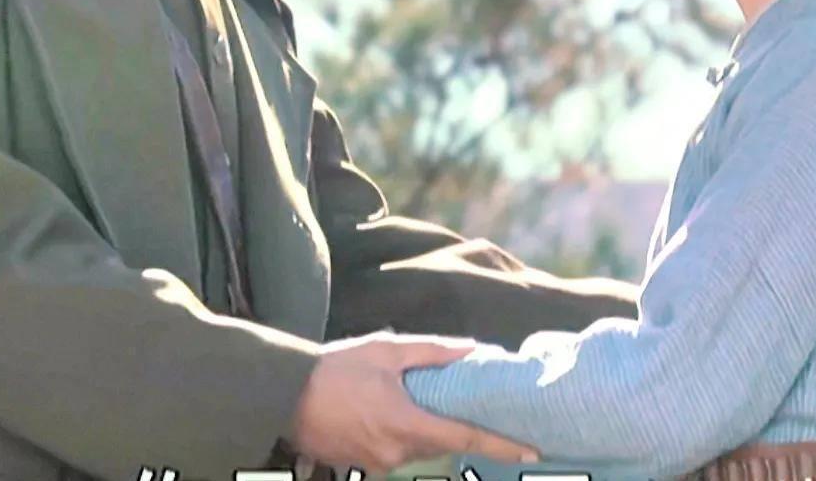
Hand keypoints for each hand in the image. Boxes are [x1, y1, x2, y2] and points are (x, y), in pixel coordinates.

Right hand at [289, 332, 538, 474]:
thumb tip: (474, 350)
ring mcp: (378, 463)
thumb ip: (433, 353)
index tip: (532, 451)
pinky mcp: (362, 465)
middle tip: (455, 402)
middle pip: (441, 443)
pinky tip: (378, 410)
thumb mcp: (385, 350)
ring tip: (397, 398)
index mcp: (407, 423)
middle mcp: (396, 451)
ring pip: (417, 448)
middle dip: (451, 425)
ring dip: (421, 427)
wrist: (283, 396)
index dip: (501, 445)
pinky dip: (398, 433)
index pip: (465, 438)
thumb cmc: (334, 369)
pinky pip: (394, 451)